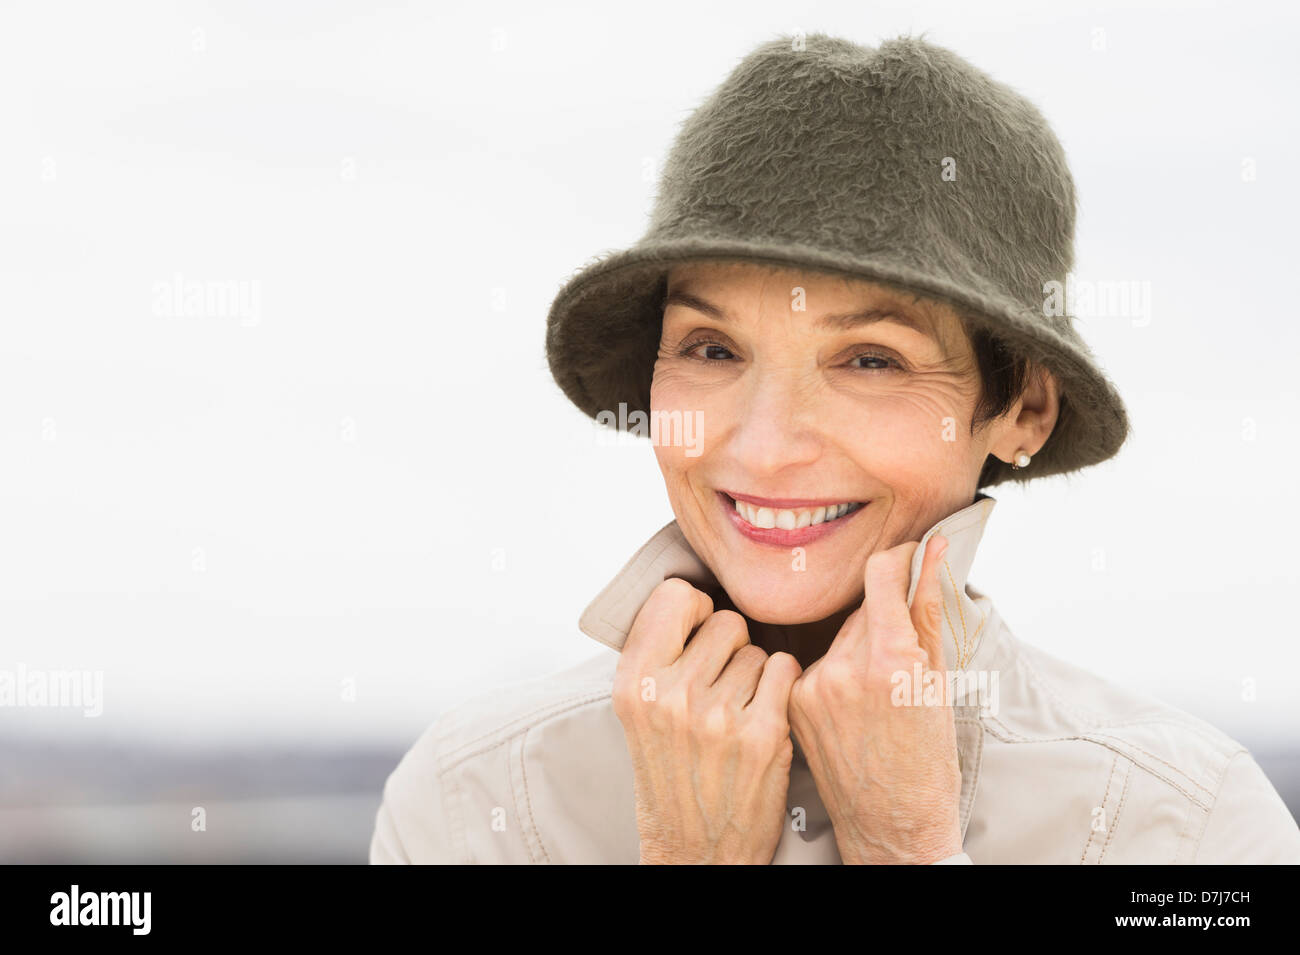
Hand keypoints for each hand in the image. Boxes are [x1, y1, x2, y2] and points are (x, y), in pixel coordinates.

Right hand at [613, 577, 802, 864]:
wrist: (694, 849)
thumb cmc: (670, 773)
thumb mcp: (638, 710)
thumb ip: (657, 653)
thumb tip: (692, 592)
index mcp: (634, 682)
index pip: (675, 595)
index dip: (695, 608)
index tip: (698, 631)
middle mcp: (672, 696)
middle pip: (727, 621)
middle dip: (730, 645)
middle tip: (720, 683)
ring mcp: (720, 716)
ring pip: (758, 650)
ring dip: (755, 674)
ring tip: (737, 711)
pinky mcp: (764, 735)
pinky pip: (784, 670)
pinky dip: (780, 688)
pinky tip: (763, 716)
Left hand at [787, 535, 962, 864]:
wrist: (892, 830)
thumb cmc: (929, 765)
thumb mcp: (939, 686)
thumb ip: (929, 613)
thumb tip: (931, 554)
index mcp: (889, 664)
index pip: (881, 575)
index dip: (900, 559)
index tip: (911, 558)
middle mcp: (842, 671)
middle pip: (863, 610)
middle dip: (886, 619)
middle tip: (905, 656)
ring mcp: (811, 689)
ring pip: (840, 637)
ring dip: (860, 648)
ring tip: (879, 695)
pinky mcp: (793, 705)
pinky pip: (818, 666)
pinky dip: (837, 675)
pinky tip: (852, 709)